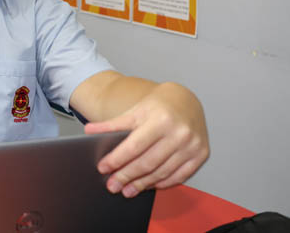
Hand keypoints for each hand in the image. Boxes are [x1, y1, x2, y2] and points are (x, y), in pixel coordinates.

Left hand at [84, 82, 208, 197]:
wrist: (186, 100)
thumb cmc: (158, 106)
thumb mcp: (135, 111)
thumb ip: (113, 124)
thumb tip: (89, 131)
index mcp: (161, 119)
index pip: (134, 146)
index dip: (117, 159)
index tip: (103, 168)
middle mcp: (179, 133)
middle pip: (148, 162)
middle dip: (127, 176)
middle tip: (113, 185)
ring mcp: (193, 146)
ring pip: (162, 172)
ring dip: (143, 184)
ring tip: (127, 189)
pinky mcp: (201, 155)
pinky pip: (179, 176)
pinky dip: (162, 183)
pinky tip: (148, 185)